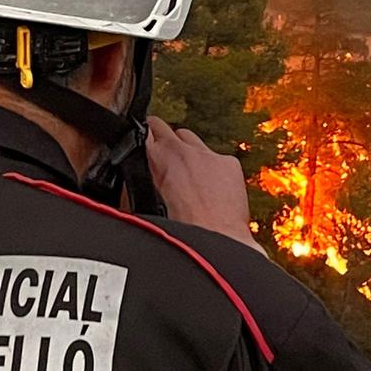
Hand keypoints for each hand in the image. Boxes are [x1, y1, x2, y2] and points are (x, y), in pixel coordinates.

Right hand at [145, 117, 261, 252]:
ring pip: (192, 141)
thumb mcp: (150, 206)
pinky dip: (213, 168)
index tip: (144, 142)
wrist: (218, 241)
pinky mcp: (229, 163)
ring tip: (187, 175)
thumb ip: (145, 183)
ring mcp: (208, 155)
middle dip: (162, 139)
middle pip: (166, 129)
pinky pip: (217, 158)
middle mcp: (184, 151)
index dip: (143, 137)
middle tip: (161, 153)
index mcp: (159, 159)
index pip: (146, 131)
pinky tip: (212, 186)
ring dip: (187, 153)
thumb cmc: (186, 230)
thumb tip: (141, 181)